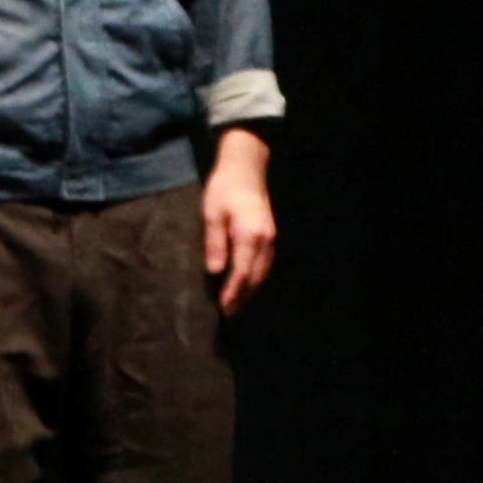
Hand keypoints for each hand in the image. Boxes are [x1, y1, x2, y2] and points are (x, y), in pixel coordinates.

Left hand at [204, 129, 275, 312]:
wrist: (246, 168)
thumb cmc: (224, 188)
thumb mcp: (212, 214)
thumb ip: (215, 243)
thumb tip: (216, 272)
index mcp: (250, 234)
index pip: (242, 272)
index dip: (233, 292)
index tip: (223, 307)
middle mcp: (265, 239)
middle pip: (256, 276)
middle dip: (243, 296)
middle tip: (228, 313)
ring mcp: (271, 237)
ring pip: (263, 272)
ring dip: (250, 290)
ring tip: (235, 305)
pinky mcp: (270, 235)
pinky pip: (265, 263)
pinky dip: (256, 277)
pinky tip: (245, 284)